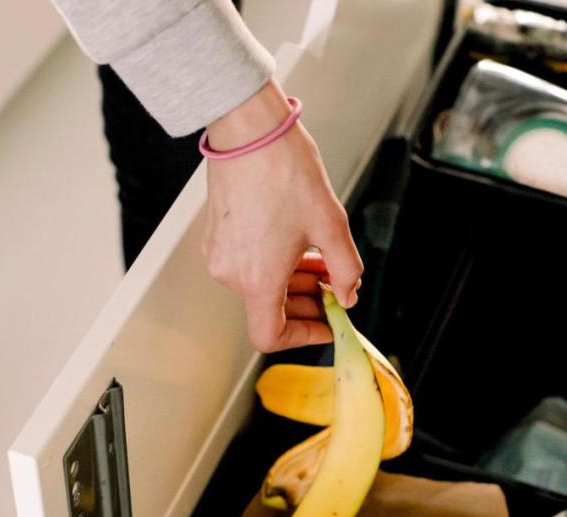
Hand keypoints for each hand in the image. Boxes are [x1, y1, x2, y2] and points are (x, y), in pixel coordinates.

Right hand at [202, 80, 362, 352]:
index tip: (327, 322)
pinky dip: (276, 263)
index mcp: (257, 279)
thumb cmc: (285, 171)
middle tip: (335, 287)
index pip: (270, 336)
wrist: (249, 129)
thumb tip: (349, 295)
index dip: (303, 337)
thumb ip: (345, 270)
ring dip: (294, 281)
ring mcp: (220, 254)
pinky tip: (300, 243)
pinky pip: (248, 264)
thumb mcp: (331, 225)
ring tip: (323, 261)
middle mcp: (232, 273)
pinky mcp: (217, 236)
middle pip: (269, 309)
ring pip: (261, 285)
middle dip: (306, 303)